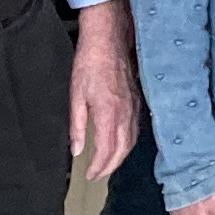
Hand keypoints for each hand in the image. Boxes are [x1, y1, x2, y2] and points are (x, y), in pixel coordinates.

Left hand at [67, 0, 142, 182]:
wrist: (109, 39)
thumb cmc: (89, 63)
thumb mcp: (76, 95)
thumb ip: (76, 126)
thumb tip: (77, 150)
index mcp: (108, 114)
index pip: (105, 150)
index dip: (98, 167)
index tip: (89, 175)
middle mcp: (125, 114)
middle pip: (121, 151)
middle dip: (109, 167)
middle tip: (97, 175)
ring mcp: (134, 108)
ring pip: (131, 142)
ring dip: (120, 158)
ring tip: (107, 165)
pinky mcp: (138, 102)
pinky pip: (135, 130)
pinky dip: (128, 143)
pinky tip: (120, 145)